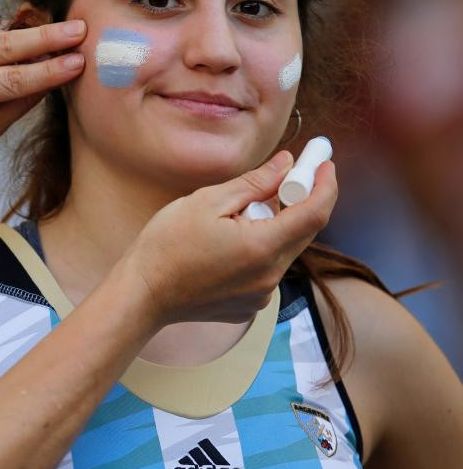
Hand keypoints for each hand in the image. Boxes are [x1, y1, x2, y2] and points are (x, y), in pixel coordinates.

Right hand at [119, 150, 337, 326]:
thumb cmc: (166, 246)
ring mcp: (262, 294)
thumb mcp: (207, 201)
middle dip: (298, 201)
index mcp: (261, 247)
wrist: (143, 294)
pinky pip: (268, 268)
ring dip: (273, 226)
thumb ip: (254, 183)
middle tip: (281, 179)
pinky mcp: (251, 304)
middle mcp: (270, 275)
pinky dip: (259, 248)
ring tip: (232, 218)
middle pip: (303, 231)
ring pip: (284, 249)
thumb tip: (285, 165)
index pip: (315, 212)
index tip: (323, 163)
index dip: (325, 184)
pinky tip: (227, 244)